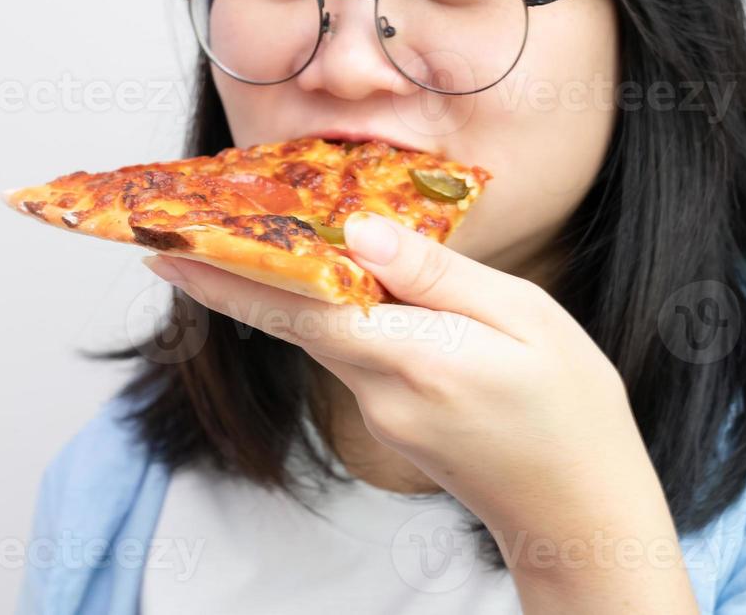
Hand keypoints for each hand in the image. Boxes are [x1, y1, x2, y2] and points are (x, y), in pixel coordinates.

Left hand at [142, 211, 698, 612]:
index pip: (297, 307)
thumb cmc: (571, 411)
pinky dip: (326, 312)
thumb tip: (362, 231)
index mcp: (411, 358)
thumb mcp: (524, 320)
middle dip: (230, 276)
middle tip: (171, 235)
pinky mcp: (388, 421)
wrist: (580, 514)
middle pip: (290, 319)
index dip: (227, 275)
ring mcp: (379, 412)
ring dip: (278, 289)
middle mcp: (378, 391)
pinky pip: (347, 351)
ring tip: (245, 235)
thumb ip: (437, 275)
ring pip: (317, 334)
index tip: (165, 249)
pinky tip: (332, 279)